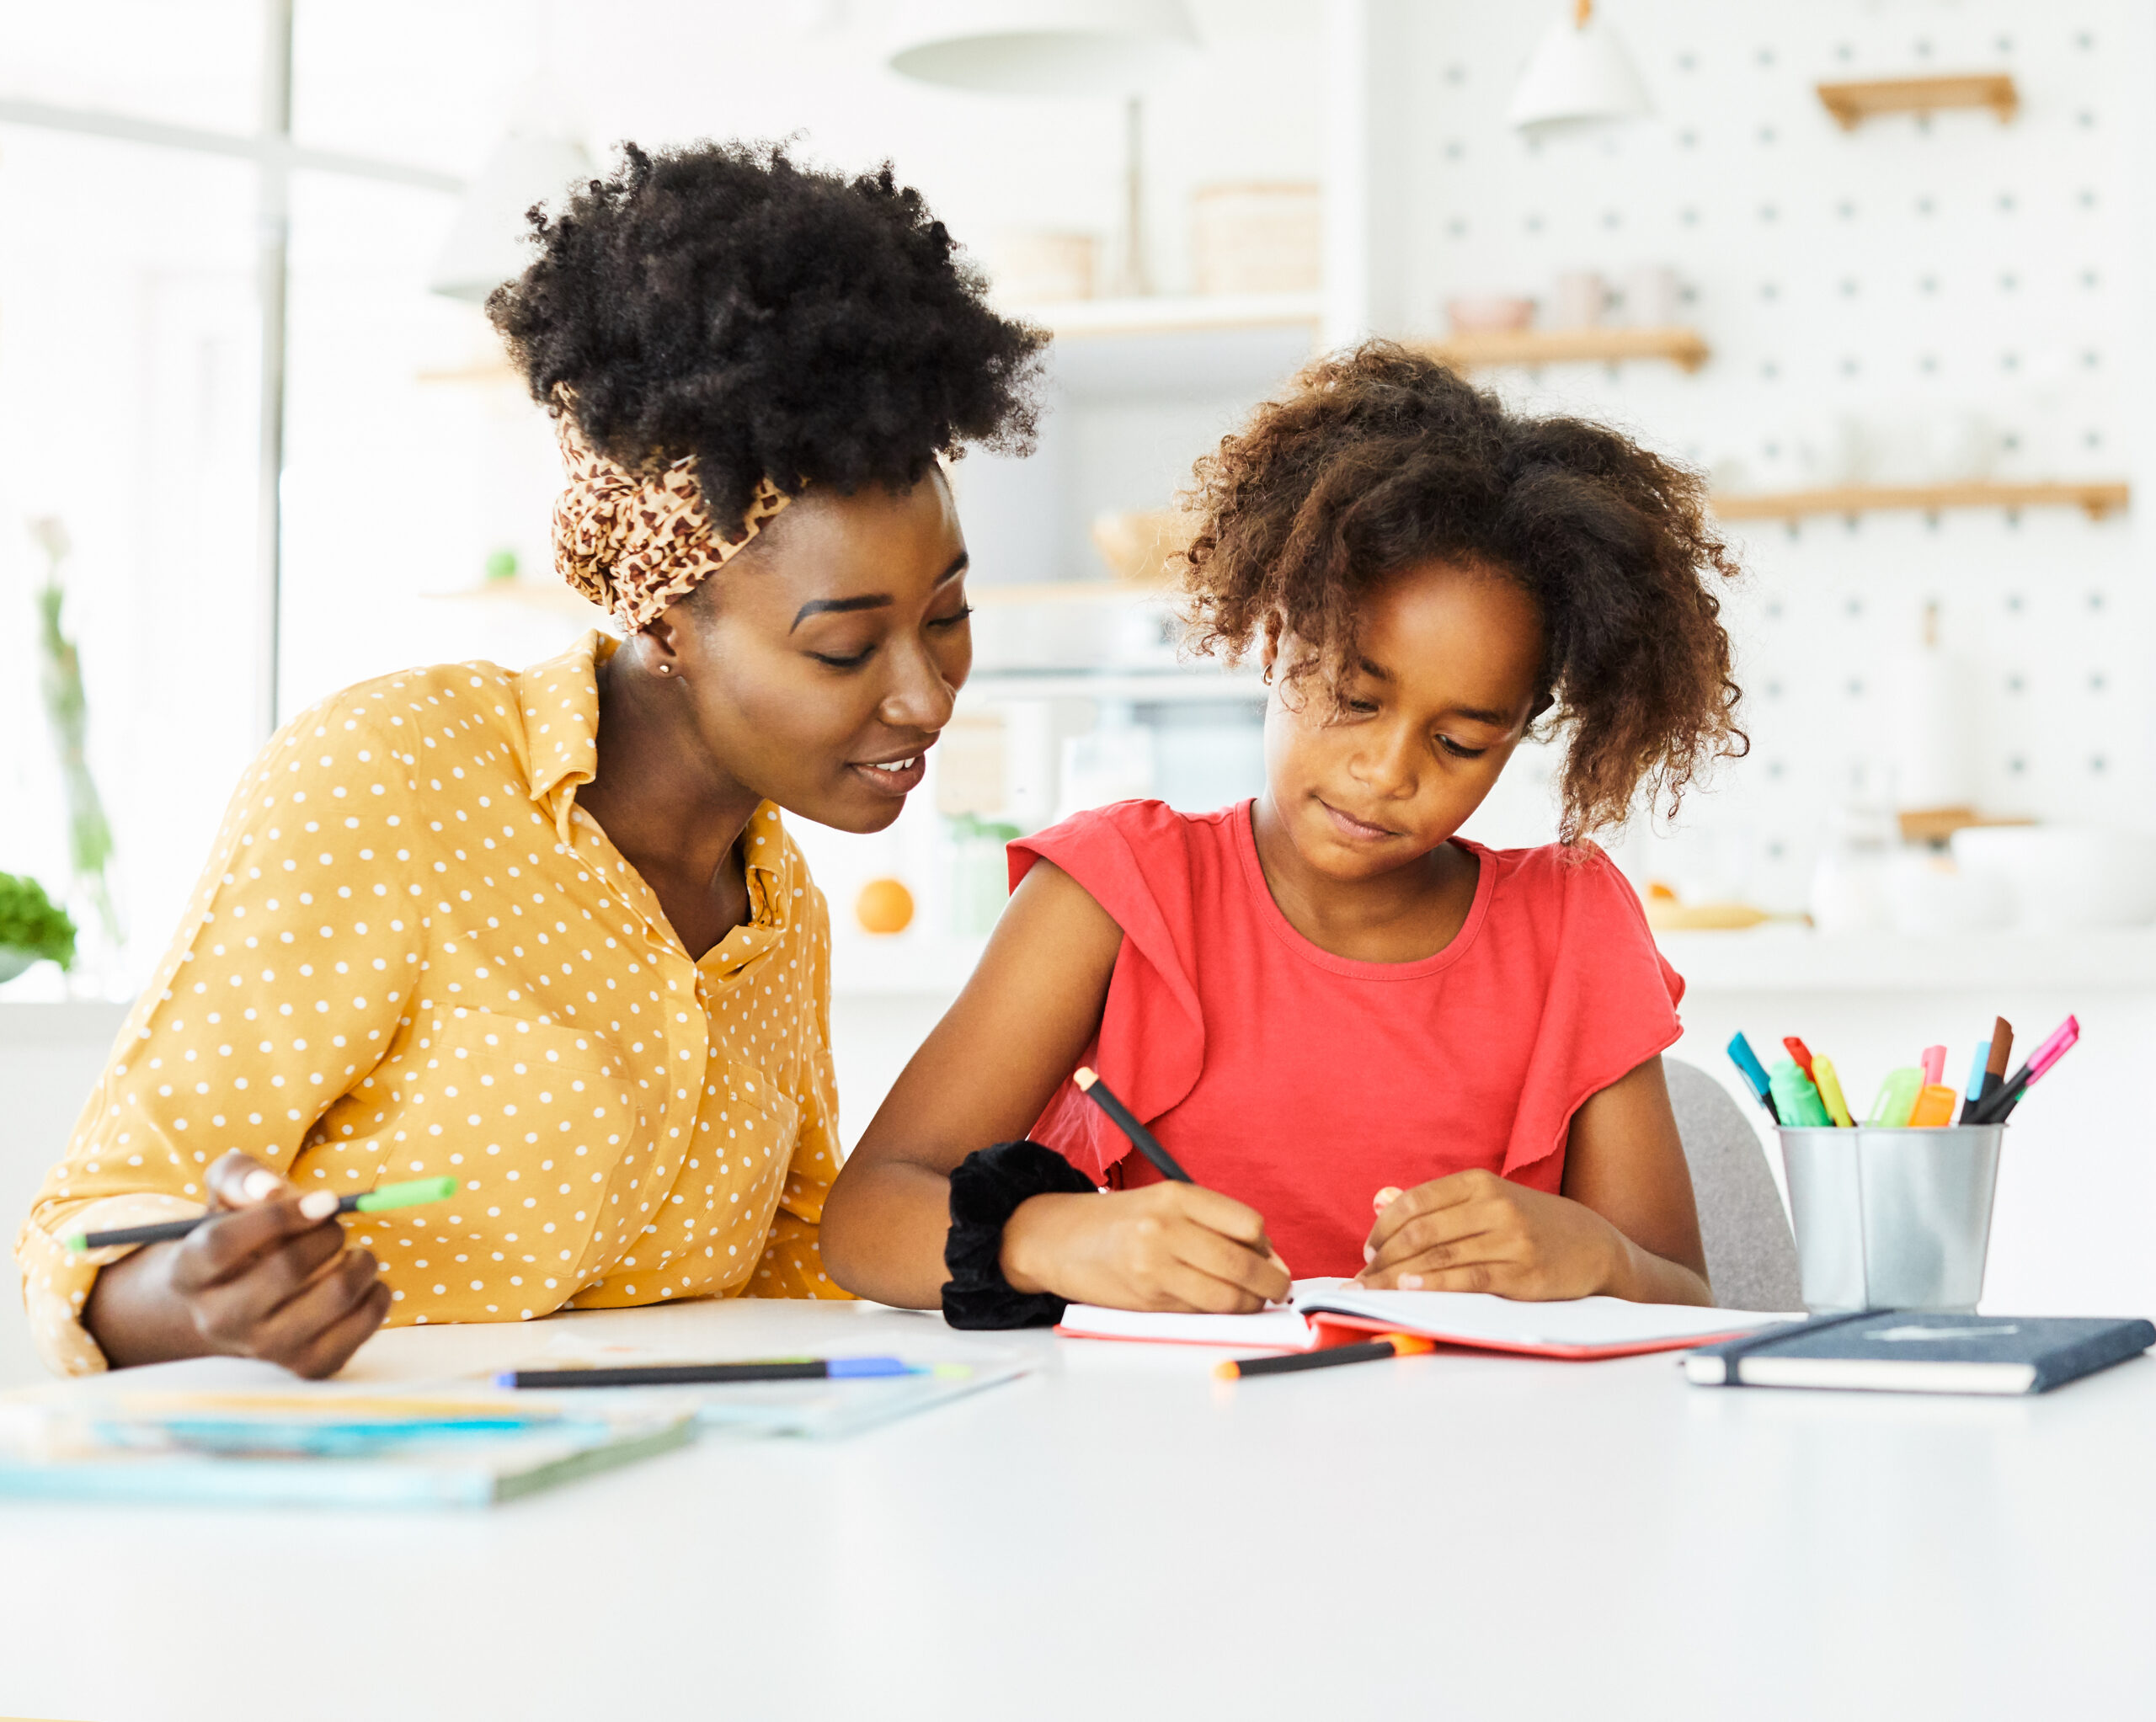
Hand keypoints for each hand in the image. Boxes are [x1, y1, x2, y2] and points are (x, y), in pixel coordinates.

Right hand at [84, 1150, 391, 1376]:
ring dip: (361, 1261)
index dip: (279, 1215)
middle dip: (328, 1234)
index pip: (222, 1243)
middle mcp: (217, 1318)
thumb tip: (269, 1187)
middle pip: (286, 1268)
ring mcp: (261, 1349)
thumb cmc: (235, 1236)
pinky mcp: (305, 1367)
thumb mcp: (224, 1196)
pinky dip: (378, 1295)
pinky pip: (361, 1327)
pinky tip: (366, 1282)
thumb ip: (240, 1175)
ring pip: (334, 1295)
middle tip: (336, 1225)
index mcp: (188, 1271)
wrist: (232, 1306)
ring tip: (354, 1252)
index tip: (326, 1199)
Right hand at [1000, 1183, 1292, 1312]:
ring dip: (1249, 1305)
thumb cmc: (1118, 1222)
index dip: (1266, 1247)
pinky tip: (1215, 1305)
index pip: (1248, 1225)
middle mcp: (1166, 1228)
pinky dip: (1217, 1313)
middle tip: (1277, 1289)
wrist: (1058, 1239)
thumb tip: (1268, 1259)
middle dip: (1271, 1284)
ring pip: (1226, 1297)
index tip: (1269, 1257)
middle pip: (1243, 1265)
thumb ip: (1212, 1224)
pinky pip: (1200, 1313)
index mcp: (1176, 1196)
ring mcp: (1155, 1266)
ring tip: (1250, 1301)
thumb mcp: (1163, 1203)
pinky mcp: (1146, 1299)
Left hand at [1354, 1169, 1628, 1299]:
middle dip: (1385, 1256)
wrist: (1593, 1245)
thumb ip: (1435, 1202)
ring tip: (1374, 1289)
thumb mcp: (1487, 1200)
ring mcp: (1511, 1238)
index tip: (1369, 1248)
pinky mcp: (1523, 1272)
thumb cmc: (1531, 1223)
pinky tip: (1411, 1290)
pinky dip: (1435, 1284)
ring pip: (1440, 1256)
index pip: (1416, 1201)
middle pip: (1422, 1231)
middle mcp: (1494, 1205)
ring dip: (1399, 1275)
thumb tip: (1381, 1199)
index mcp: (1480, 1183)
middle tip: (1364, 1276)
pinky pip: (1470, 1278)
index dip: (1384, 1227)